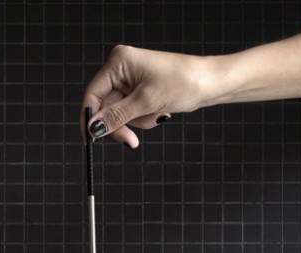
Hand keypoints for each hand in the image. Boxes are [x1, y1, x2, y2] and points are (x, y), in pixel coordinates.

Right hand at [80, 45, 211, 147]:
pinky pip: (132, 111)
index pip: (93, 93)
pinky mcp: (141, 88)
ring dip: (135, 121)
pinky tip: (159, 113)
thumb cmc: (183, 82)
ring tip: (156, 115)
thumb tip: (93, 128)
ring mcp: (131, 78)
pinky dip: (143, 117)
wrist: (210, 83)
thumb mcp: (146, 103)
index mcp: (119, 62)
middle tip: (131, 141)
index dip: (89, 118)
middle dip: (121, 124)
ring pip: (119, 112)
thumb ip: (116, 116)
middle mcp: (122, 68)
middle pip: (106, 106)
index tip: (90, 140)